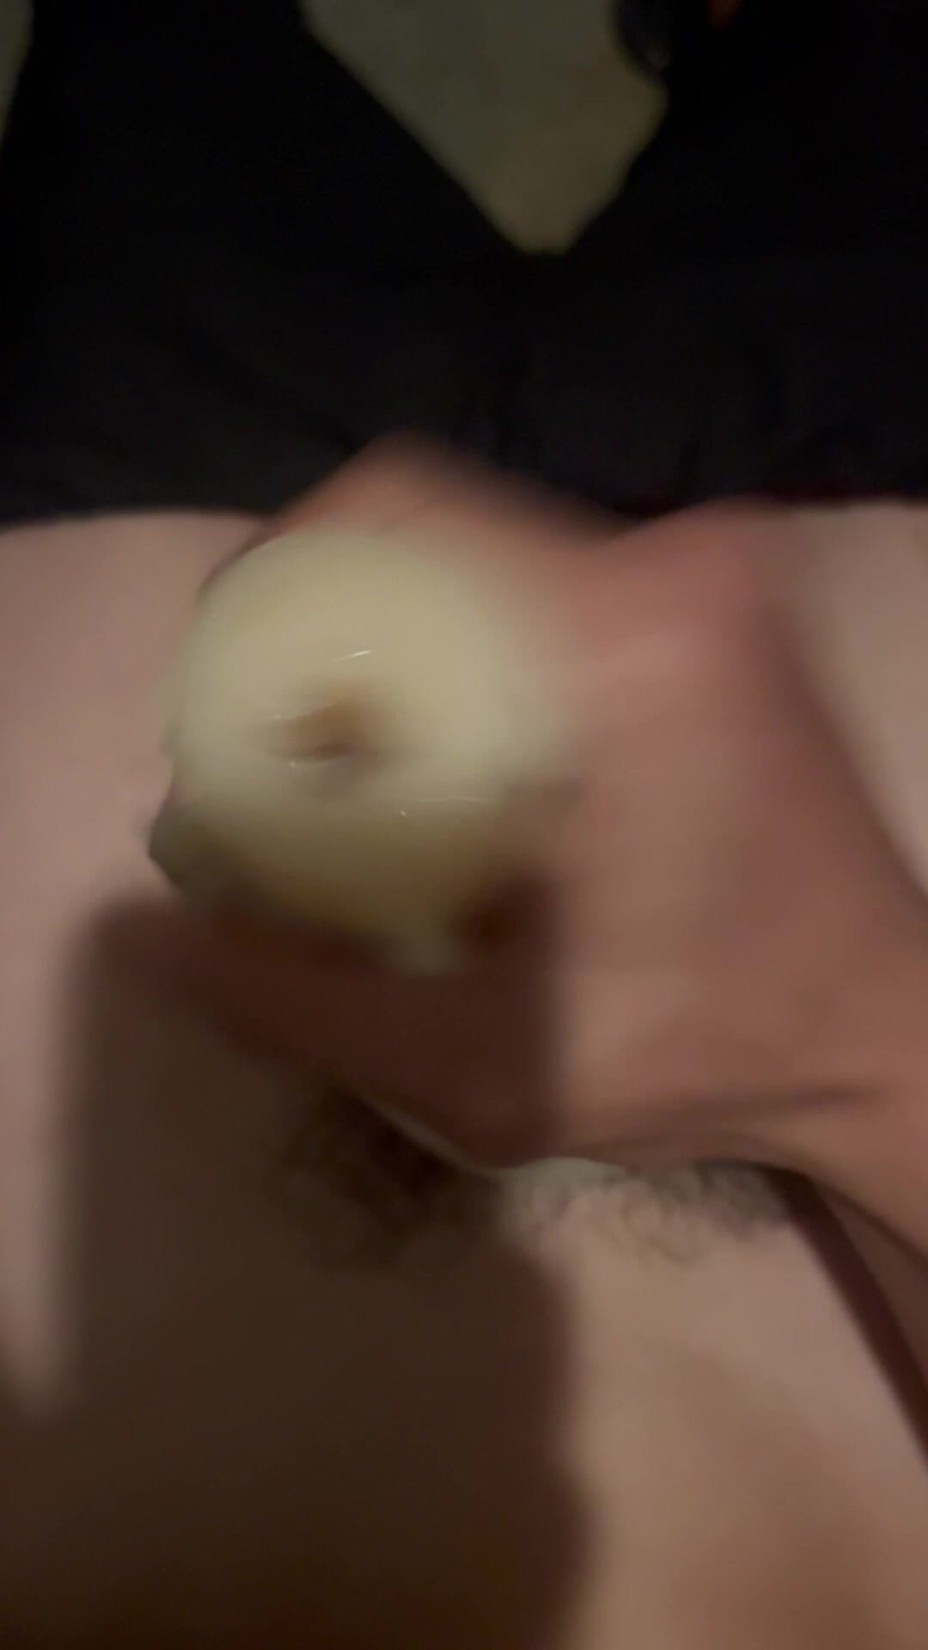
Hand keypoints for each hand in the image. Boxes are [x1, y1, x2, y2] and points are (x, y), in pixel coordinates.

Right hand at [143, 446, 927, 1191]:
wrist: (891, 1036)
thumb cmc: (708, 1054)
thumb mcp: (486, 1069)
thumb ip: (303, 1002)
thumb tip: (152, 931)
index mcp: (623, 645)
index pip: (401, 508)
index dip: (283, 566)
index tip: (231, 670)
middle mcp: (681, 571)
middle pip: (439, 524)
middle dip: (335, 615)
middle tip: (283, 733)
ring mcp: (720, 579)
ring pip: (495, 550)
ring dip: (406, 632)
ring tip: (359, 748)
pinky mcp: (730, 607)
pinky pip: (556, 580)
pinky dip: (478, 642)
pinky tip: (456, 744)